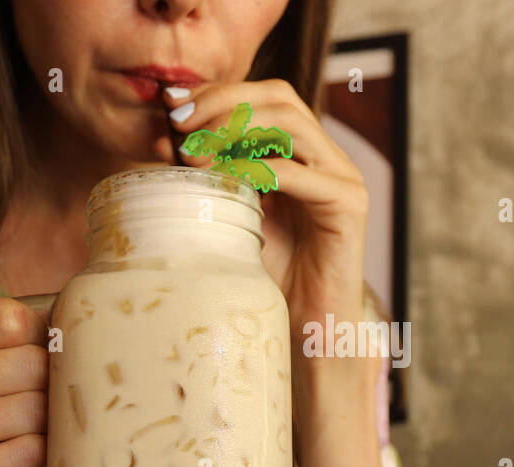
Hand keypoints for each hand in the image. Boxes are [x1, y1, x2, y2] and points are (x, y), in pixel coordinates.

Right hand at [0, 297, 48, 466]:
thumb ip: (4, 346)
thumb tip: (84, 327)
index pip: (9, 319)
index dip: (44, 342)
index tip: (45, 366)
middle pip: (29, 364)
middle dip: (53, 389)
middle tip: (47, 411)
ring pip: (33, 410)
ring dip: (50, 427)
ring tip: (34, 437)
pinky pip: (28, 453)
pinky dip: (42, 458)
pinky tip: (27, 462)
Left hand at [157, 79, 369, 338]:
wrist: (308, 325)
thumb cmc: (271, 275)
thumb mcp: (234, 215)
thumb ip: (212, 177)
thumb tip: (164, 143)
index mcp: (303, 152)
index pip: (265, 98)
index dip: (219, 94)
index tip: (173, 106)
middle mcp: (327, 156)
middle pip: (280, 97)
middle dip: (224, 103)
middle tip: (180, 124)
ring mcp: (343, 176)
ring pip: (291, 124)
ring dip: (236, 130)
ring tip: (195, 153)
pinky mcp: (349, 203)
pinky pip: (300, 173)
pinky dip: (258, 170)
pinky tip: (224, 179)